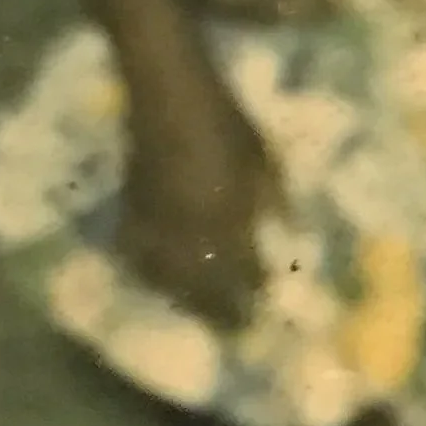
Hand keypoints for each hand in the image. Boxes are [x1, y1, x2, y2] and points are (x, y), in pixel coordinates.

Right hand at [120, 77, 281, 331]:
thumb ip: (277, 201)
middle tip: (238, 330)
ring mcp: (157, 225)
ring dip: (186, 303)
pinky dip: (150, 276)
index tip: (269, 311)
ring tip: (202, 316)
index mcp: (228, 217)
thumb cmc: (226, 120)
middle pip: (205, 288)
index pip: (245, 272)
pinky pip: (138, 258)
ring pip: (168, 280)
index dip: (257, 293)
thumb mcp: (265, 158)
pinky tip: (159, 283)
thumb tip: (293, 236)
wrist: (169, 94)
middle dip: (222, 312)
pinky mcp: (131, 213)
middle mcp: (190, 232)